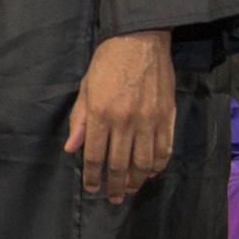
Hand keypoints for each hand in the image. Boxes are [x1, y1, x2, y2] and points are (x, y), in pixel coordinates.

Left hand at [64, 31, 174, 203]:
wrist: (140, 40)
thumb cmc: (107, 62)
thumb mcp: (85, 87)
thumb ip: (79, 120)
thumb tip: (71, 149)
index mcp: (101, 114)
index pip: (95, 156)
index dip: (92, 177)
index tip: (91, 189)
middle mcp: (125, 122)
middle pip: (120, 164)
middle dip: (114, 186)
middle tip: (113, 199)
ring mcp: (149, 121)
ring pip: (144, 163)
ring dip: (137, 181)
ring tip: (130, 190)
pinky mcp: (167, 117)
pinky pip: (164, 150)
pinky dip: (158, 166)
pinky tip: (151, 173)